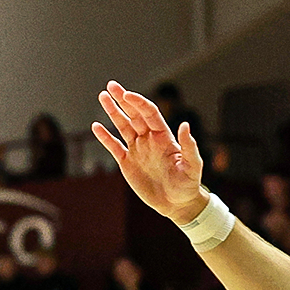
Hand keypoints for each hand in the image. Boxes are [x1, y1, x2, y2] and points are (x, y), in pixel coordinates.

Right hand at [92, 81, 207, 223]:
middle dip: (123, 99)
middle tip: (111, 86)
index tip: (126, 95)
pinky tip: (96, 126)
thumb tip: (185, 125)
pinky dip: (105, 137)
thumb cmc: (188, 184)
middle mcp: (149, 139)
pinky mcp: (128, 163)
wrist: (177, 204)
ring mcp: (137, 150)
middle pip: (134, 114)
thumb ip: (189, 146)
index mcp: (164, 137)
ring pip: (123, 126)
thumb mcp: (193, 166)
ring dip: (113, 112)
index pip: (149, 113)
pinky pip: (114, 146)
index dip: (138, 103)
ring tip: (102, 97)